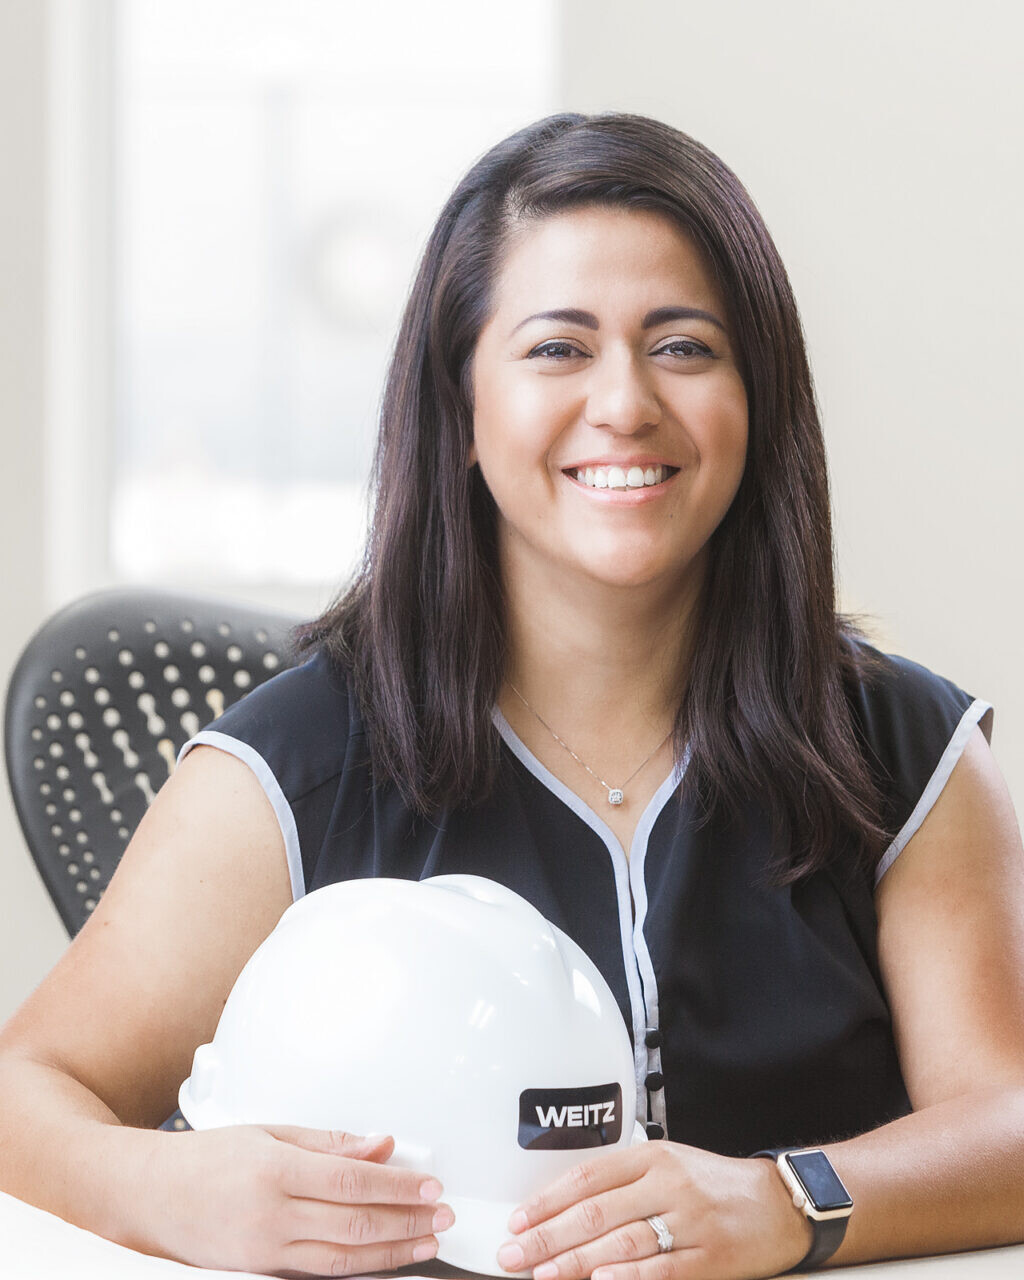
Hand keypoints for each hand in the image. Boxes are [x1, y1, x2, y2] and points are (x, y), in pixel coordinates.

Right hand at [135, 1125, 454, 1276]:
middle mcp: (271, 1215)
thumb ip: (330, 1143)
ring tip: (426, 1244)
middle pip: (354, 1223)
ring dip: (391, 1253)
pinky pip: (318, 1275)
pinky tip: (382, 1263)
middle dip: (406, 1223)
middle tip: (442, 1218)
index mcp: (275, 1170)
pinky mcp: (260, 1274)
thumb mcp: (269, 1132)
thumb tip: (380, 1146)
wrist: (148, 1196)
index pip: (353, 1181)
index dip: (398, 1187)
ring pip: (342, 1258)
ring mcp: (264, 1252)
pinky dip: (356, 1270)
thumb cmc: (205, 1159)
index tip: (430, 1186)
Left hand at [495, 1140, 812, 1279]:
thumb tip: (565, 1207)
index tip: (518, 1221)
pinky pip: (662, 1268)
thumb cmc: (713, 1184)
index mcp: (652, 1156)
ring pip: (621, 1242)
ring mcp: (689, 1221)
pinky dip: (627, 1278)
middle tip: (514, 1255)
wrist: (777, 1203)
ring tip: (542, 1274)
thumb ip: (623, 1181)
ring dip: (576, 1262)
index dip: (548, 1200)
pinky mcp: (709, 1257)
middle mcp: (667, 1184)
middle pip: (595, 1211)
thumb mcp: (669, 1163)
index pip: (587, 1177)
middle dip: (548, 1236)